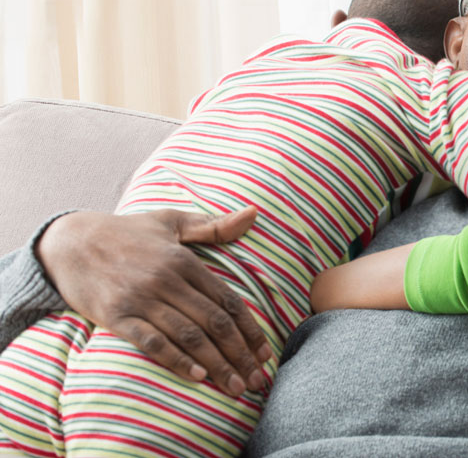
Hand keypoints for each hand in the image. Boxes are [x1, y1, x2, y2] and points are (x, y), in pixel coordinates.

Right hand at [36, 208, 271, 396]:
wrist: (70, 242)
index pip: (227, 301)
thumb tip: (254, 214)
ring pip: (189, 336)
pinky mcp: (116, 316)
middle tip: (256, 380)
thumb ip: (214, 226)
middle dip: (240, 354)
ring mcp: (141, 299)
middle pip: (214, 323)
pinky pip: (152, 342)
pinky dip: (176, 360)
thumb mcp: (172, 222)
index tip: (265, 353)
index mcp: (185, 261)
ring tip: (234, 386)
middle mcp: (167, 281)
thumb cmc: (128, 232)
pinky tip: (197, 376)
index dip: (250, 330)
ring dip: (216, 364)